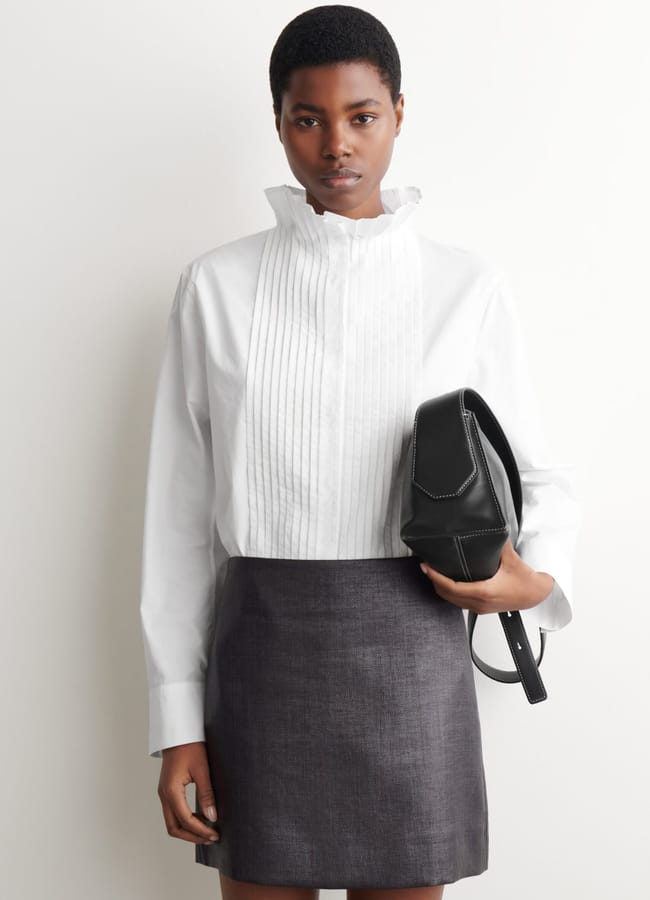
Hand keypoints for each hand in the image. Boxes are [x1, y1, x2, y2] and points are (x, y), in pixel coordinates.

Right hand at [158, 741, 220, 844]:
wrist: (179, 732)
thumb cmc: (191, 746)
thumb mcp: (202, 769)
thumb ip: (207, 794)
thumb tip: (212, 817)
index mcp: (171, 790)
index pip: (185, 820)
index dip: (201, 831)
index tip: (215, 834)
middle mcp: (164, 794)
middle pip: (174, 827)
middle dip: (192, 836)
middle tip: (211, 838)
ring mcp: (163, 793)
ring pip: (172, 821)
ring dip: (188, 829)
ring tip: (207, 830)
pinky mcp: (167, 790)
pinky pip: (173, 812)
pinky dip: (185, 820)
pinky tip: (199, 817)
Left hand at [419, 537, 553, 614]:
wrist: (537, 595)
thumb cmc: (526, 582)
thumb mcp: (511, 559)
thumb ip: (499, 542)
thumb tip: (492, 529)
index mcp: (484, 592)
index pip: (452, 587)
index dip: (436, 577)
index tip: (427, 567)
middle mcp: (480, 603)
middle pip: (448, 595)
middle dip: (434, 582)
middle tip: (426, 568)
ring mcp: (480, 608)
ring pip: (452, 601)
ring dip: (441, 589)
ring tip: (434, 574)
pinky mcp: (483, 608)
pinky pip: (460, 603)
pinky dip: (451, 594)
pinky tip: (448, 584)